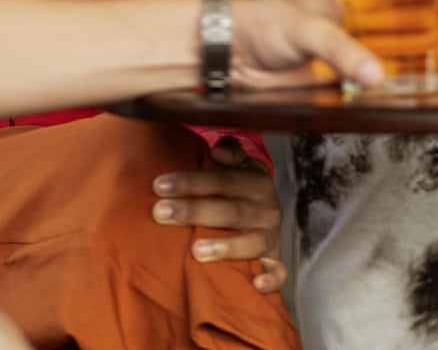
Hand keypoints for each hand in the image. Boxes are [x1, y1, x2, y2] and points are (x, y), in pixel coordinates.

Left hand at [151, 138, 285, 292]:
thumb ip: (229, 152)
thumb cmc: (238, 189)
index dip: (191, 182)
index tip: (159, 185)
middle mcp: (267, 209)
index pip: (224, 180)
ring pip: (253, 243)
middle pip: (231, 211)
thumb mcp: (238, 165)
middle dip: (194, 211)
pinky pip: (277, 272)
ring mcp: (271, 237)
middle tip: (160, 212)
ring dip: (225, 246)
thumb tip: (218, 152)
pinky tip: (254, 284)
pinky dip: (269, 279)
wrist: (265, 213)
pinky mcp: (274, 261)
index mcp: (256, 183)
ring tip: (195, 250)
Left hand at [229, 0, 437, 88]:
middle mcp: (364, 20)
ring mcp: (357, 51)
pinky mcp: (346, 81)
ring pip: (405, 58)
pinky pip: (382, 86)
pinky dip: (397, 91)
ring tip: (425, 77)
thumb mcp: (304, 28)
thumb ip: (342, 49)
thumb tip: (376, 74)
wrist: (230, 58)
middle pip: (420, 25)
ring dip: (420, 67)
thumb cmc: (262, 25)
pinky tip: (401, 96)